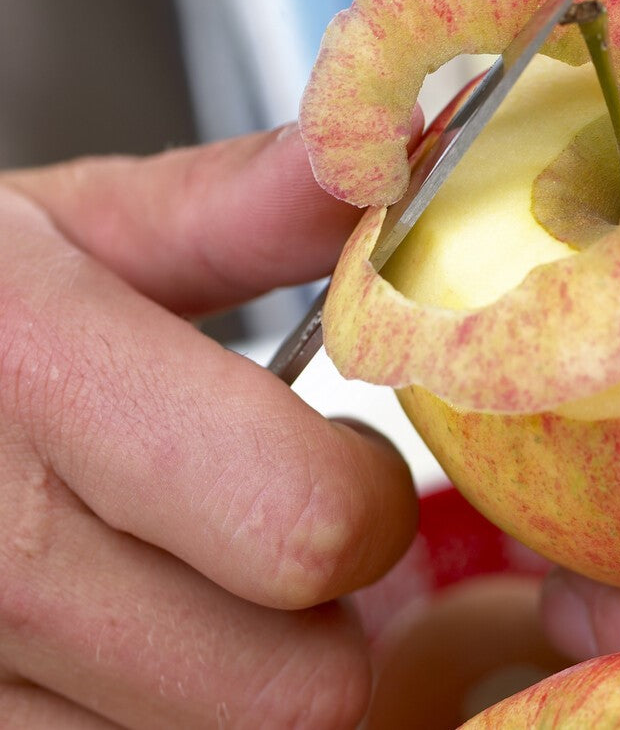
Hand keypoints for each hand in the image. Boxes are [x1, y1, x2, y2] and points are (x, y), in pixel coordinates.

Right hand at [0, 126, 419, 726]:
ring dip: (249, 680)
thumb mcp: (58, 228)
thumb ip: (234, 203)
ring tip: (191, 582)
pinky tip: (129, 640)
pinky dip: (165, 722)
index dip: (368, 500)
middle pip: (295, 691)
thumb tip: (377, 153)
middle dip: (330, 614)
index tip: (340, 456)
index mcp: (33, 374)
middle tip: (280, 534)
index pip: (308, 523)